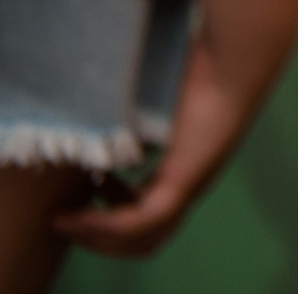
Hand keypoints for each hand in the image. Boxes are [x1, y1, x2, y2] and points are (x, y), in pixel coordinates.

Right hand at [51, 35, 250, 255]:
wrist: (236, 58)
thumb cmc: (199, 67)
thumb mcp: (155, 100)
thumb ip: (131, 116)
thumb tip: (90, 107)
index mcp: (184, 168)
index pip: (146, 213)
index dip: (111, 211)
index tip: (85, 188)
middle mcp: (190, 184)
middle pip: (145, 239)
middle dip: (98, 236)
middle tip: (62, 219)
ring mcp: (190, 185)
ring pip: (142, 239)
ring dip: (97, 237)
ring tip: (60, 222)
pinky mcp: (186, 179)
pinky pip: (142, 221)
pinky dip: (106, 224)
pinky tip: (77, 214)